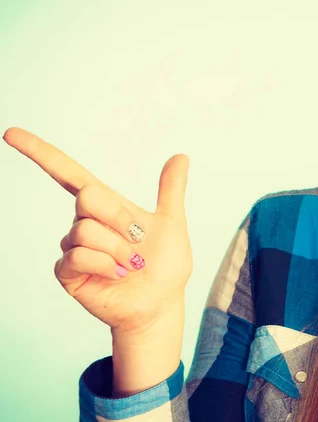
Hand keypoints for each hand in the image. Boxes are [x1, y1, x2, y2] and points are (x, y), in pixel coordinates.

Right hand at [3, 127, 192, 335]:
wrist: (161, 302)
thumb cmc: (165, 265)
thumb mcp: (172, 223)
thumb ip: (171, 190)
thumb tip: (181, 156)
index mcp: (106, 206)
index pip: (68, 173)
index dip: (40, 153)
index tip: (11, 133)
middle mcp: (85, 222)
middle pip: (87, 197)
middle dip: (120, 218)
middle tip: (136, 240)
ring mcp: (74, 247)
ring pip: (86, 231)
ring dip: (117, 249)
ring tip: (130, 264)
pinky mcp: (67, 271)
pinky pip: (78, 256)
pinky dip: (106, 265)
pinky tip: (117, 275)